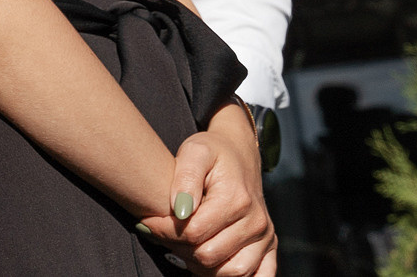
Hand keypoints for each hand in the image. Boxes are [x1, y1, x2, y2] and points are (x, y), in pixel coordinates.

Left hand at [140, 116, 276, 275]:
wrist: (240, 154)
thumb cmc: (212, 152)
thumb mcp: (194, 151)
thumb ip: (184, 178)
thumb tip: (180, 211)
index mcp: (236, 200)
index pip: (193, 233)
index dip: (164, 232)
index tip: (147, 223)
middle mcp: (256, 222)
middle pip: (209, 256)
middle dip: (177, 248)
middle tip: (160, 236)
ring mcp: (266, 237)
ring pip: (231, 272)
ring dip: (200, 266)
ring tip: (180, 248)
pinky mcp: (270, 247)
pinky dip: (230, 276)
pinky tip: (209, 265)